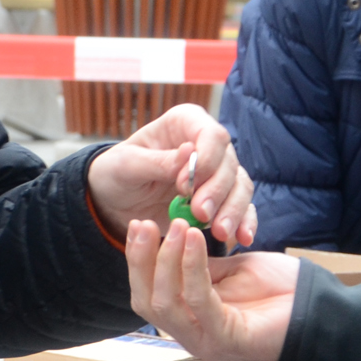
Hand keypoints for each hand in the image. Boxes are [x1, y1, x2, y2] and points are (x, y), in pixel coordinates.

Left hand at [87, 103, 257, 247]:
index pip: (211, 135)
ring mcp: (217, 171)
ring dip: (233, 211)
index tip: (184, 186)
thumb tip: (190, 152)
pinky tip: (242, 238)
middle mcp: (207, 143)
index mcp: (185, 122)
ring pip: (240, 186)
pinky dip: (244, 222)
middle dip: (218, 192)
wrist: (115, 201)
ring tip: (221, 233)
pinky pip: (242, 207)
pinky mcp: (221, 198)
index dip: (205, 161)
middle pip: (229, 163)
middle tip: (202, 215)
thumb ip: (158, 161)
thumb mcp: (127, 165)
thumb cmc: (117, 172)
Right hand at [128, 217, 298, 360]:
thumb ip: (199, 266)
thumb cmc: (281, 292)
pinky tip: (195, 239)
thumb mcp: (230, 271)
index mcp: (191, 320)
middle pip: (148, 302)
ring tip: (178, 227)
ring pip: (166, 304)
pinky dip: (192, 267)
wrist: (320, 310)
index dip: (139, 261)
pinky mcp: (226, 339)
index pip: (148, 294)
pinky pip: (199, 300)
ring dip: (166, 261)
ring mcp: (207, 340)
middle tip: (144, 224)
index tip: (138, 225)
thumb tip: (170, 244)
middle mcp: (192, 335)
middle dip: (142, 261)